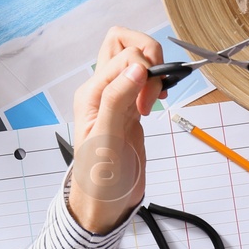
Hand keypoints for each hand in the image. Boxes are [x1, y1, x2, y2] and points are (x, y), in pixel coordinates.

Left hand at [68, 28, 166, 232]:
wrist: (104, 204)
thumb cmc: (98, 179)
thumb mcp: (106, 140)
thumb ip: (118, 100)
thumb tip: (137, 67)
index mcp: (92, 92)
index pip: (122, 54)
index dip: (143, 69)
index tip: (147, 101)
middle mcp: (103, 91)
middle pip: (123, 44)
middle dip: (148, 54)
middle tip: (155, 86)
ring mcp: (117, 98)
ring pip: (135, 60)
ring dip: (153, 70)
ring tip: (155, 98)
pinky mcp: (131, 109)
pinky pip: (143, 81)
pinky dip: (155, 84)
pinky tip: (156, 102)